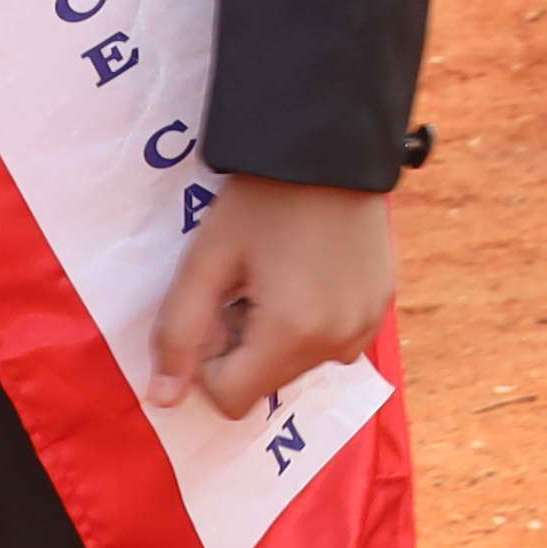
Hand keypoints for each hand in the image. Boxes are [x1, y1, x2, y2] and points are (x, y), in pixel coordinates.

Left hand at [144, 174, 390, 420]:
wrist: (331, 146)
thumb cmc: (259, 202)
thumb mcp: (206, 261)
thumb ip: (178, 334)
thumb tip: (164, 400)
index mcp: (291, 334)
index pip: (231, 398)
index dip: (209, 359)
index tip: (219, 306)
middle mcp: (337, 343)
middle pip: (268, 384)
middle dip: (245, 348)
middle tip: (247, 285)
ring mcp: (367, 327)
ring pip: (300, 366)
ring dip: (279, 338)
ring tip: (280, 275)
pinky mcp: (383, 308)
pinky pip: (334, 343)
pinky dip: (314, 324)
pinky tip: (310, 274)